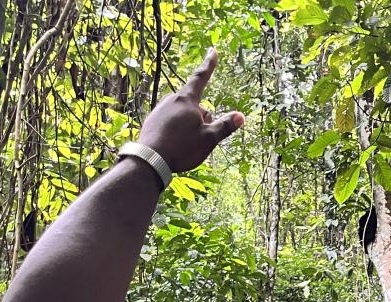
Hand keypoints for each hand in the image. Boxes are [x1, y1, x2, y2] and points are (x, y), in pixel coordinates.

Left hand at [138, 50, 243, 173]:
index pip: (201, 77)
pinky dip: (177, 130)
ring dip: (190, 124)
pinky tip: (175, 145)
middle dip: (202, 117)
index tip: (213, 51)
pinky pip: (171, 121)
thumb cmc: (182, 147)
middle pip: (195, 104)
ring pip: (183, 113)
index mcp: (187, 100)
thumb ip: (225, 126)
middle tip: (201, 137)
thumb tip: (241, 116)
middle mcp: (171, 100)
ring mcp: (160, 110)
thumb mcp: (208, 138)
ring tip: (186, 144)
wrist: (150, 160)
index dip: (209, 65)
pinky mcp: (152, 121)